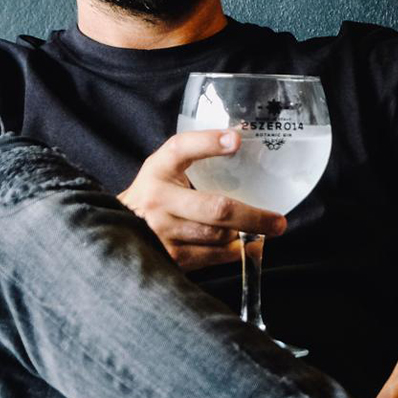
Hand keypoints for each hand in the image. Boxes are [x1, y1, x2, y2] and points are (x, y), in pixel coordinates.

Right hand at [118, 129, 286, 270]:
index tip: (235, 139)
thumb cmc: (154, 192)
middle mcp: (159, 201)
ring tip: (265, 231)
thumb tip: (238, 139)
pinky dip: (234, 251)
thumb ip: (198, 152)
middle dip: (253, 217)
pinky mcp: (170, 258)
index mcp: (158, 170)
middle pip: (216, 209)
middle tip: (278, 221)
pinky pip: (212, 256)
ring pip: (217, 236)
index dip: (208, 143)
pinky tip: (247, 245)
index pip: (182, 149)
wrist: (120, 228)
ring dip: (244, 235)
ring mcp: (163, 233)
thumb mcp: (167, 165)